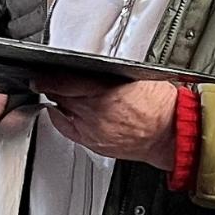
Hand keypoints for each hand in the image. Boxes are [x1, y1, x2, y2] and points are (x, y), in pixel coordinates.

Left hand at [35, 74, 177, 168]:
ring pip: (63, 112)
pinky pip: (69, 130)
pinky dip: (63, 119)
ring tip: (60, 94)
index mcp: (106, 93)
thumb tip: (86, 69)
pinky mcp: (95, 144)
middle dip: (55, 87)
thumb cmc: (162, 105)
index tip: (42, 73)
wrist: (172, 133)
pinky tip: (63, 113)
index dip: (51, 77)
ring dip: (60, 102)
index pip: (65, 82)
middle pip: (61, 97)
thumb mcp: (135, 76)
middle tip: (50, 80)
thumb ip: (106, 74)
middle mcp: (96, 114)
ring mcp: (94, 131)